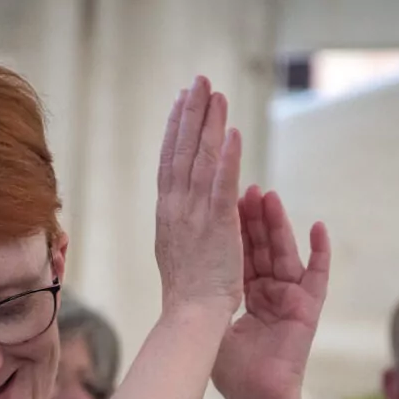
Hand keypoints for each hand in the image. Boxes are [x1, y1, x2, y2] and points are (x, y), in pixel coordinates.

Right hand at [155, 76, 243, 314]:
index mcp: (167, 214)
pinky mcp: (217, 225)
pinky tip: (232, 131)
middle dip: (190, 113)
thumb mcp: (176, 251)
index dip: (175, 130)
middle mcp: (176, 208)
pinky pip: (222, 184)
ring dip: (208, 123)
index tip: (180, 102)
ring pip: (200, 159)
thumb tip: (183, 208)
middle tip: (199, 82)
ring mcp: (194, 214)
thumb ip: (180, 224)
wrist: (190, 316)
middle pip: (182, 150)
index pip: (169, 162)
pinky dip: (227, 156)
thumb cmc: (186, 294)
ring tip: (215, 93)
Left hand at [211, 186, 329, 398]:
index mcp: (244, 294)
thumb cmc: (230, 370)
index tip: (230, 200)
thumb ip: (206, 299)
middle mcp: (268, 292)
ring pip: (286, 253)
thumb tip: (180, 278)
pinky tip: (317, 227)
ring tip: (272, 197)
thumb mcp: (212, 326)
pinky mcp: (309, 308)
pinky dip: (320, 251)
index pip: (241, 253)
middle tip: (250, 190)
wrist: (254, 396)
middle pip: (263, 247)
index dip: (237, 228)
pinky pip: (318, 275)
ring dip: (280, 225)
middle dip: (257, 219)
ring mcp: (290, 298)